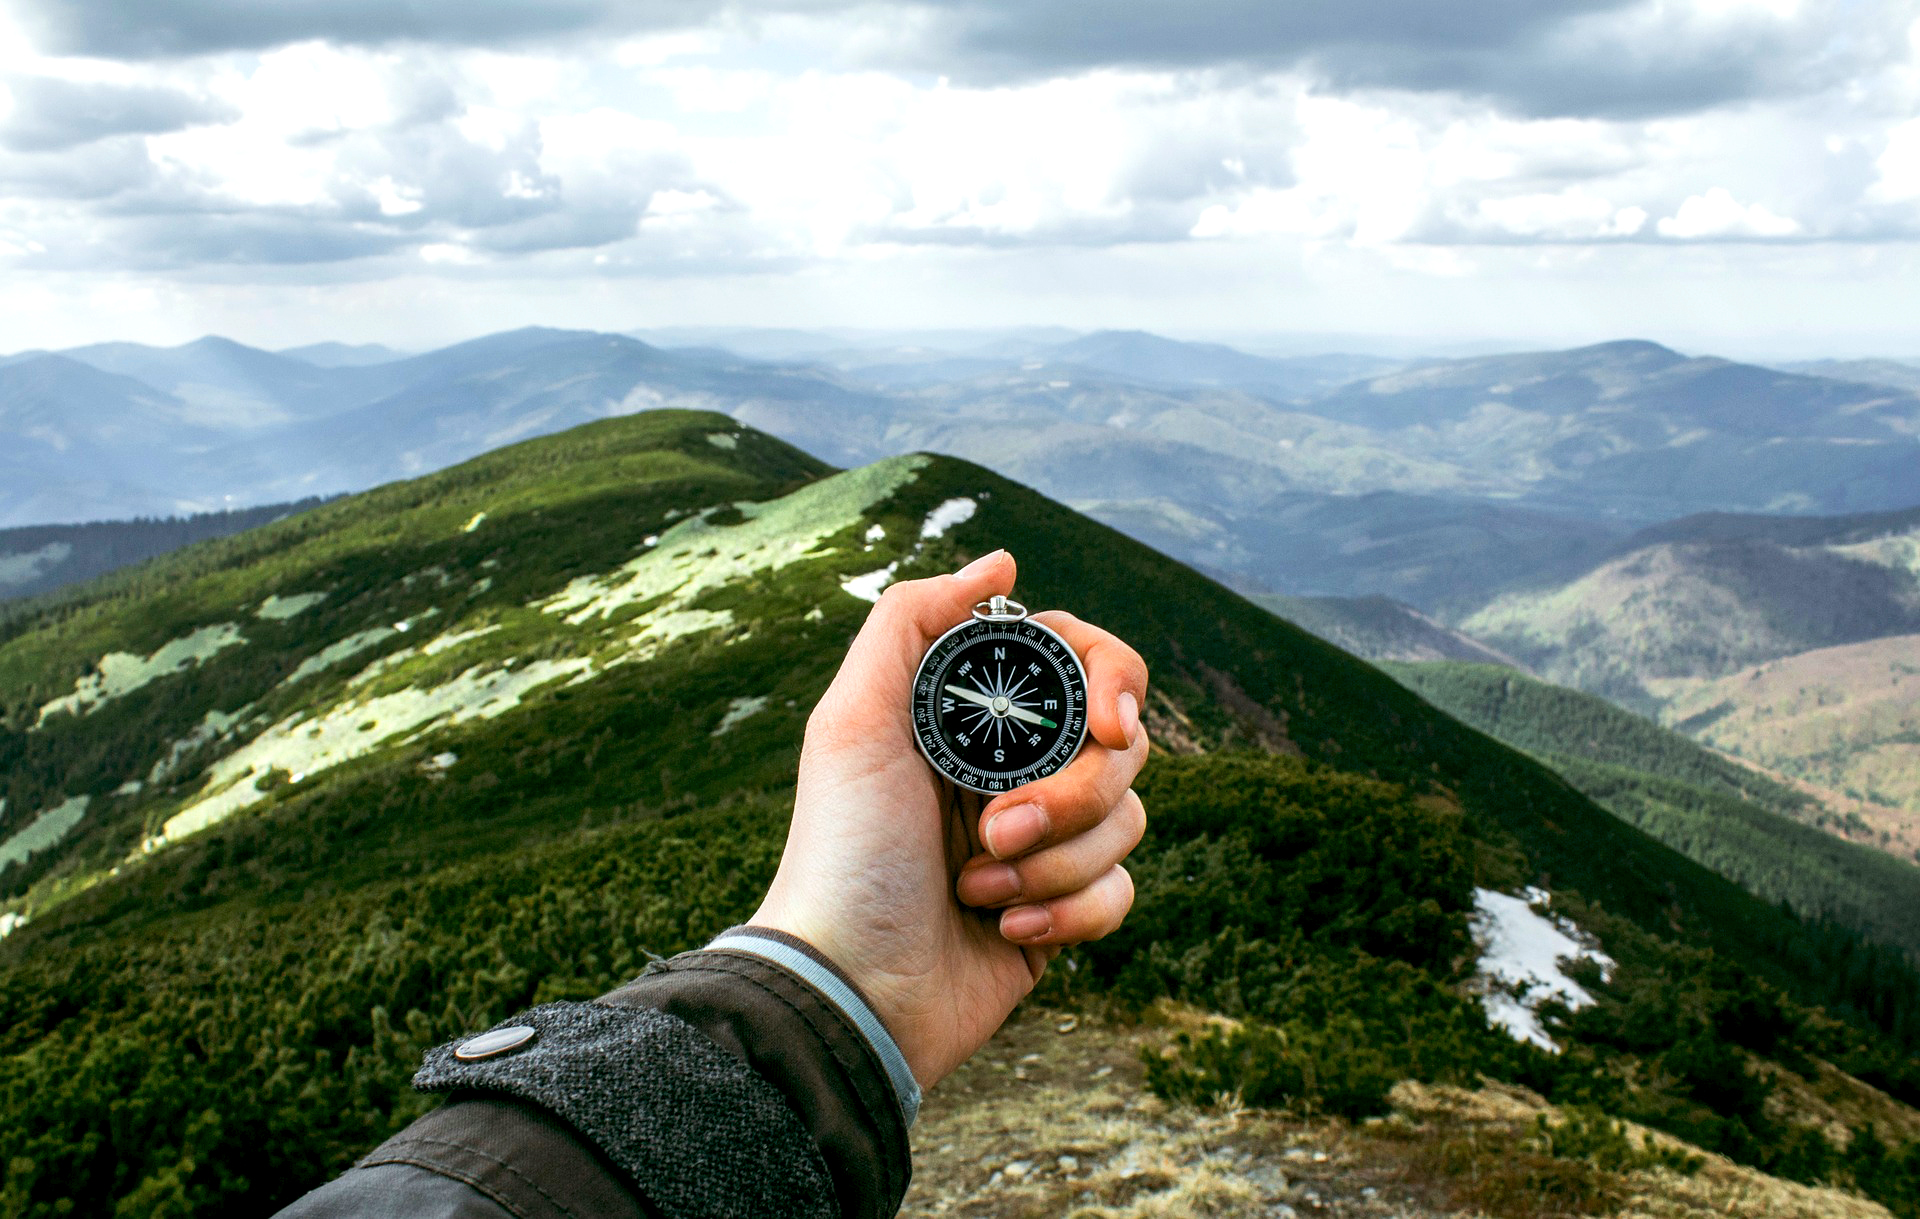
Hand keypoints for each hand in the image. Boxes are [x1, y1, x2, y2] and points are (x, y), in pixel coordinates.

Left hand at [749, 550, 1148, 1087]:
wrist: (850, 987)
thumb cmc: (843, 852)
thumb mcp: (853, 721)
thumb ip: (914, 621)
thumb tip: (1003, 561)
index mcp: (974, 717)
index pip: (1085, 667)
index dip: (1114, 685)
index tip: (1108, 726)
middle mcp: (1015, 769)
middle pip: (1122, 747)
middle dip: (1068, 796)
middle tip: (996, 830)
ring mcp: (1043, 842)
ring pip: (1128, 821)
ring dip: (1056, 863)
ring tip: (979, 889)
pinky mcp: (1061, 912)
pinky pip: (1122, 893)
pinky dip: (1071, 914)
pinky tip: (1006, 931)